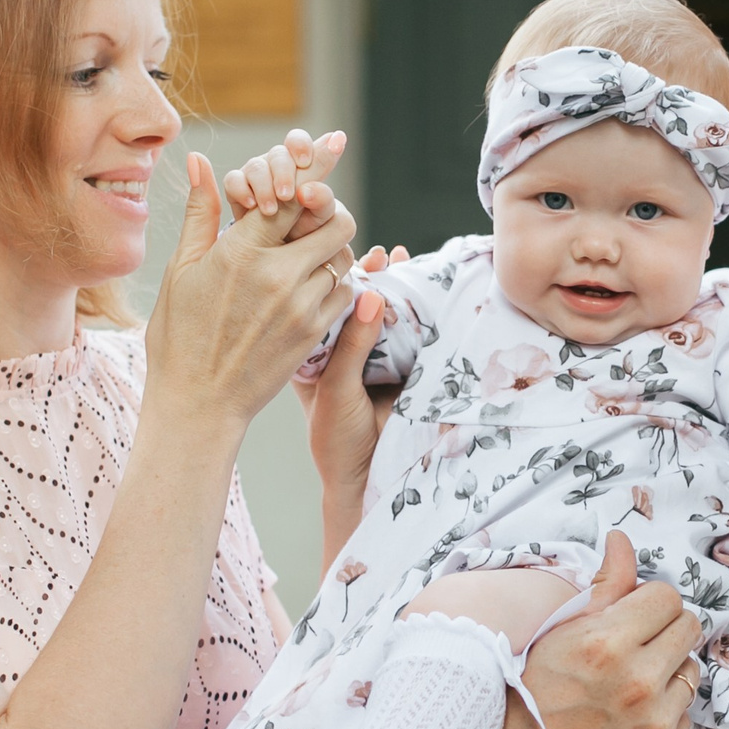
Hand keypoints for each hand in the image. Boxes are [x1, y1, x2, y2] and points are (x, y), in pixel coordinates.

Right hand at [143, 151, 354, 427]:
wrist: (198, 402)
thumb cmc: (179, 335)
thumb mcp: (181, 269)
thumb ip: (200, 212)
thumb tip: (199, 160)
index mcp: (240, 250)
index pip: (292, 193)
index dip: (311, 172)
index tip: (324, 157)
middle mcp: (277, 274)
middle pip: (335, 220)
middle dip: (328, 212)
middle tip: (314, 217)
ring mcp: (300, 305)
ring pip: (344, 257)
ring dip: (332, 250)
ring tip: (308, 256)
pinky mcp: (315, 332)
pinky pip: (345, 292)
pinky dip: (336, 284)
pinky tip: (311, 288)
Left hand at [298, 242, 407, 562]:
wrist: (366, 479)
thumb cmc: (334, 439)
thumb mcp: (335, 388)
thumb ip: (352, 344)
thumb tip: (369, 295)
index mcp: (310, 350)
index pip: (310, 300)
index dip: (318, 273)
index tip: (328, 248)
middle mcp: (339, 347)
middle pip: (347, 297)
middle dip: (360, 271)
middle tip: (371, 248)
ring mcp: (372, 354)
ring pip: (379, 307)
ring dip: (389, 283)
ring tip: (395, 256)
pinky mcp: (403, 363)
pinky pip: (409, 326)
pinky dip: (413, 304)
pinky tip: (418, 280)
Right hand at [500, 531, 700, 728]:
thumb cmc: (537, 691)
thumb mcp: (561, 630)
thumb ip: (604, 585)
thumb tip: (622, 540)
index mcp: (607, 642)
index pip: (667, 596)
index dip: (648, 603)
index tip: (631, 617)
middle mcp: (637, 681)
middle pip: (689, 626)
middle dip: (664, 630)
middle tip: (636, 646)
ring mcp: (655, 719)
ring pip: (692, 668)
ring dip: (669, 670)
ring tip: (632, 683)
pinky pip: (686, 711)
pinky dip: (666, 709)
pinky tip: (633, 715)